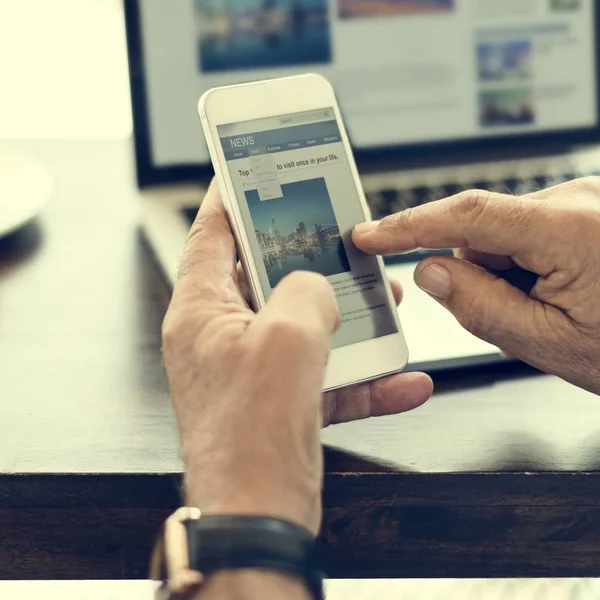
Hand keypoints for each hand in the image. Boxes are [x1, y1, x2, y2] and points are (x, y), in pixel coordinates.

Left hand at [162, 181, 431, 534]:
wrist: (259, 516)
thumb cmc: (251, 435)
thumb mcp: (287, 338)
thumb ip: (306, 292)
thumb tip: (318, 288)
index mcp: (202, 312)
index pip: (212, 234)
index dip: (232, 197)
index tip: (253, 173)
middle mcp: (221, 337)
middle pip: (265, 276)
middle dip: (310, 259)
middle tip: (340, 240)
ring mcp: (251, 371)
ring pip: (302, 324)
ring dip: (347, 316)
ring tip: (386, 303)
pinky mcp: (279, 402)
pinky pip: (324, 375)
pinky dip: (362, 375)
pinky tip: (403, 378)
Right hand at [353, 177, 599, 394]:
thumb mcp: (552, 344)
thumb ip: (480, 307)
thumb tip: (431, 273)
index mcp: (573, 230)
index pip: (467, 215)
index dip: (408, 224)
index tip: (370, 234)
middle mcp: (581, 200)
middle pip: (484, 229)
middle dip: (478, 272)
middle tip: (516, 315)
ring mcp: (589, 199)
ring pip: (506, 233)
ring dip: (508, 271)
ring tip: (555, 307)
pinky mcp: (590, 207)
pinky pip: (531, 230)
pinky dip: (529, 263)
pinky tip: (565, 291)